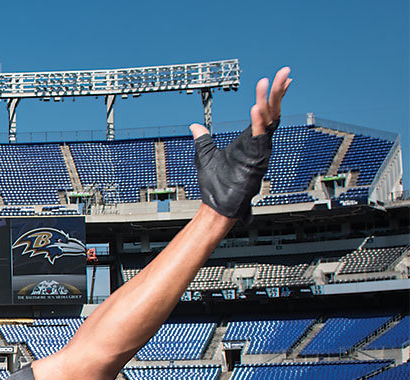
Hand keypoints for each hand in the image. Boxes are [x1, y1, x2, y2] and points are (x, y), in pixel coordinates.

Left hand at [189, 67, 291, 222]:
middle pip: (273, 112)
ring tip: (268, 82)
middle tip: (285, 72)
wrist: (218, 207)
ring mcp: (260, 151)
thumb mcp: (205, 156)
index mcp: (250, 140)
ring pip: (270, 121)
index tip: (274, 79)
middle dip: (279, 91)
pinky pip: (260, 137)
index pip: (264, 112)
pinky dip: (258, 122)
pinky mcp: (257, 160)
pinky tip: (256, 106)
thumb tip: (195, 126)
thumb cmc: (216, 186)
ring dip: (269, 101)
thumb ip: (203, 139)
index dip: (270, 96)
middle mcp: (259, 143)